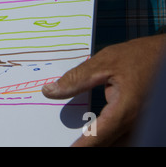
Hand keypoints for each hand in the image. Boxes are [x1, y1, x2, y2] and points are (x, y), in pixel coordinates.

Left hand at [42, 34, 165, 145]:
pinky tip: (95, 136)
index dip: (83, 145)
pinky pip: (127, 137)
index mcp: (126, 108)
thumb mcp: (103, 62)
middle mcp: (137, 121)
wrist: (165, 55)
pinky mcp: (144, 122)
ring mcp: (143, 124)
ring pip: (121, 143)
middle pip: (110, 144)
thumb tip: (50, 91)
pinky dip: (112, 138)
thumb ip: (76, 79)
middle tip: (71, 144)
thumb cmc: (137, 56)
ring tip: (81, 141)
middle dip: (90, 145)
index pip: (99, 135)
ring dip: (102, 143)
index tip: (69, 149)